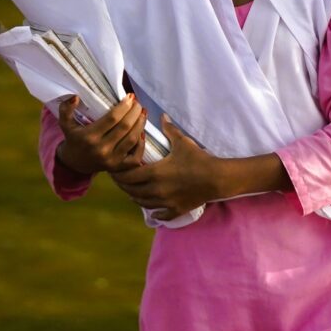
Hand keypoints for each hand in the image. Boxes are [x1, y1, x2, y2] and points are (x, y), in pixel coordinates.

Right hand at [54, 92, 148, 177]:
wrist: (74, 163)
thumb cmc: (73, 139)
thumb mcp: (65, 124)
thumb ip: (66, 109)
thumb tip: (75, 97)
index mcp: (89, 136)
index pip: (112, 118)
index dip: (124, 106)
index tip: (130, 97)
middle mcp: (101, 149)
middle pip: (125, 127)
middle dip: (135, 112)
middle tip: (137, 103)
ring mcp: (111, 160)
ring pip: (132, 139)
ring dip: (140, 124)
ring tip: (142, 113)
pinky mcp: (118, 168)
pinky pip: (135, 157)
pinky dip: (141, 144)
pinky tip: (142, 132)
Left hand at [111, 119, 225, 213]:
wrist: (216, 178)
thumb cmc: (198, 159)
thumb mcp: (182, 142)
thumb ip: (169, 130)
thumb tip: (162, 116)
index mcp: (154, 173)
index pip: (128, 176)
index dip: (119, 174)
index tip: (114, 170)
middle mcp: (156, 190)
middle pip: (132, 191)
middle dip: (124, 186)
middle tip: (119, 181)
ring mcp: (165, 202)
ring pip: (142, 203)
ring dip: (135, 197)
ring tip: (131, 192)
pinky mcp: (175, 210)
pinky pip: (160, 214)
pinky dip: (154, 212)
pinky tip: (152, 209)